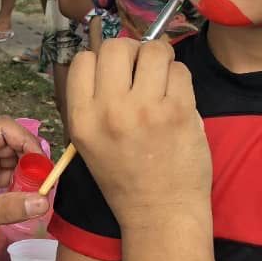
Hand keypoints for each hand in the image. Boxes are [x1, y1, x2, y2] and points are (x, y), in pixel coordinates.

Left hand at [0, 117, 48, 256]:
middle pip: (9, 141)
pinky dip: (17, 184)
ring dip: (25, 172)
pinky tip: (25, 199)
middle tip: (45, 182)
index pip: (2, 128)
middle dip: (29, 158)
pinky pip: (4, 174)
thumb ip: (7, 208)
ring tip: (37, 192)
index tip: (41, 164)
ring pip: (9, 158)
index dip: (26, 140)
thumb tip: (43, 201)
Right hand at [67, 39, 210, 229]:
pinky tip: (178, 99)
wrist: (159, 213)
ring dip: (160, 60)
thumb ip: (94, 102)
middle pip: (116, 46)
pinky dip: (180, 79)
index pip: (83, 59)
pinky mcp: (177, 111)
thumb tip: (117, 60)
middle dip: (132, 52)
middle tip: (142, 72)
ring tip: (163, 81)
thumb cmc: (126, 179)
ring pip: (153, 50)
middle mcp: (108, 110)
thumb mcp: (90, 143)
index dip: (102, 61)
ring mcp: (144, 109)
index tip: (116, 76)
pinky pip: (180, 70)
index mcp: (81, 118)